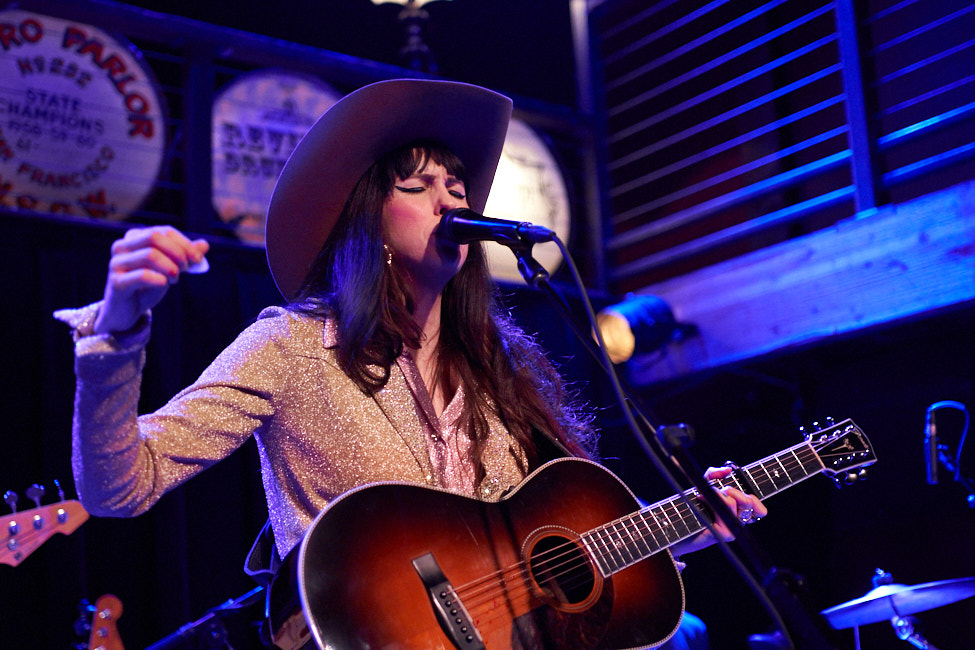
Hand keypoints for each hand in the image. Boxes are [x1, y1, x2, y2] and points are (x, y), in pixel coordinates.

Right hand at [93, 226, 209, 334]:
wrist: (127, 311)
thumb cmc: (149, 285)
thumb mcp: (169, 268)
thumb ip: (185, 256)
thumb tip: (204, 244)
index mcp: (134, 237)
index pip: (164, 232)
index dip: (185, 244)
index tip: (198, 259)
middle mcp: (122, 246)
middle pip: (154, 237)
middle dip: (177, 252)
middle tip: (186, 268)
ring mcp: (116, 263)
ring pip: (150, 255)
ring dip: (170, 267)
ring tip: (175, 279)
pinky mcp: (116, 282)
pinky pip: (142, 275)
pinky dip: (160, 280)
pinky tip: (164, 284)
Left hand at [670, 465, 767, 555]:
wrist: (679, 524)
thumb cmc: (693, 506)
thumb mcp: (704, 485)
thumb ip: (714, 474)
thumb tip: (728, 471)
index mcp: (739, 513)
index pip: (760, 510)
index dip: (755, 501)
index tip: (743, 493)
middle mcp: (738, 522)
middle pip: (749, 502)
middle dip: (733, 490)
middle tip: (720, 491)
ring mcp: (733, 528)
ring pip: (737, 502)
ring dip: (720, 493)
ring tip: (705, 496)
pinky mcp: (726, 533)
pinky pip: (727, 506)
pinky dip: (713, 497)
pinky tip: (701, 499)